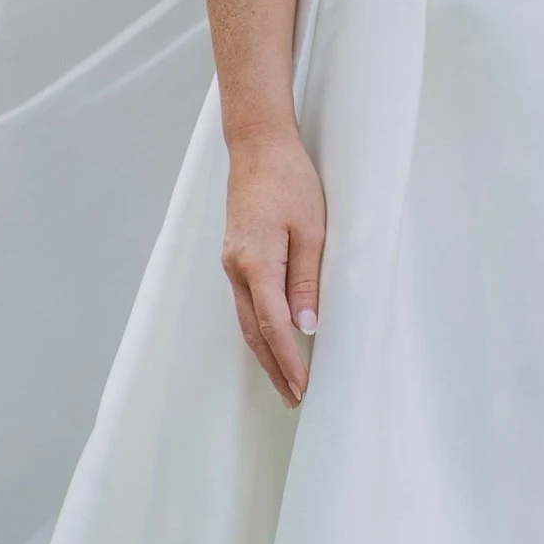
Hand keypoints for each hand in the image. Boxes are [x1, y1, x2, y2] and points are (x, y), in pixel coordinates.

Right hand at [222, 123, 326, 406]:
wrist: (258, 145)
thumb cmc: (289, 180)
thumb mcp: (311, 228)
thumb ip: (307, 279)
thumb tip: (307, 325)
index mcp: (256, 262)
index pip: (273, 325)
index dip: (289, 361)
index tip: (303, 388)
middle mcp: (237, 268)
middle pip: (254, 332)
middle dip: (274, 368)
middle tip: (294, 399)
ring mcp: (232, 263)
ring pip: (246, 321)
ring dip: (265, 352)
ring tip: (285, 381)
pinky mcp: (236, 257)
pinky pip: (246, 303)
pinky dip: (259, 329)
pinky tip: (273, 340)